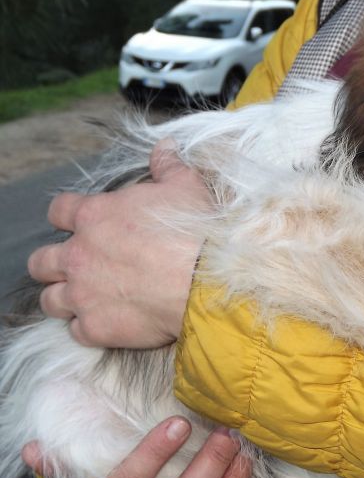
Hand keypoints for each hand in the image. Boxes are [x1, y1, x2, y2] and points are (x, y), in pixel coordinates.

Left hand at [27, 140, 210, 347]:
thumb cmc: (197, 232)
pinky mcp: (96, 328)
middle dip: (54, 263)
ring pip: (50, 300)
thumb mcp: (186, 187)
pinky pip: (77, 332)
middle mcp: (79, 255)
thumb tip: (165, 146)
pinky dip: (89, 328)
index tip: (82, 224)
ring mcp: (84, 294)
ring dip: (65, 298)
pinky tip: (108, 323)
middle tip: (80, 266)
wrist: (208, 282)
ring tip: (87, 299)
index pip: (58, 211)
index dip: (67, 217)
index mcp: (94, 216)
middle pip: (41, 261)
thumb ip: (168, 166)